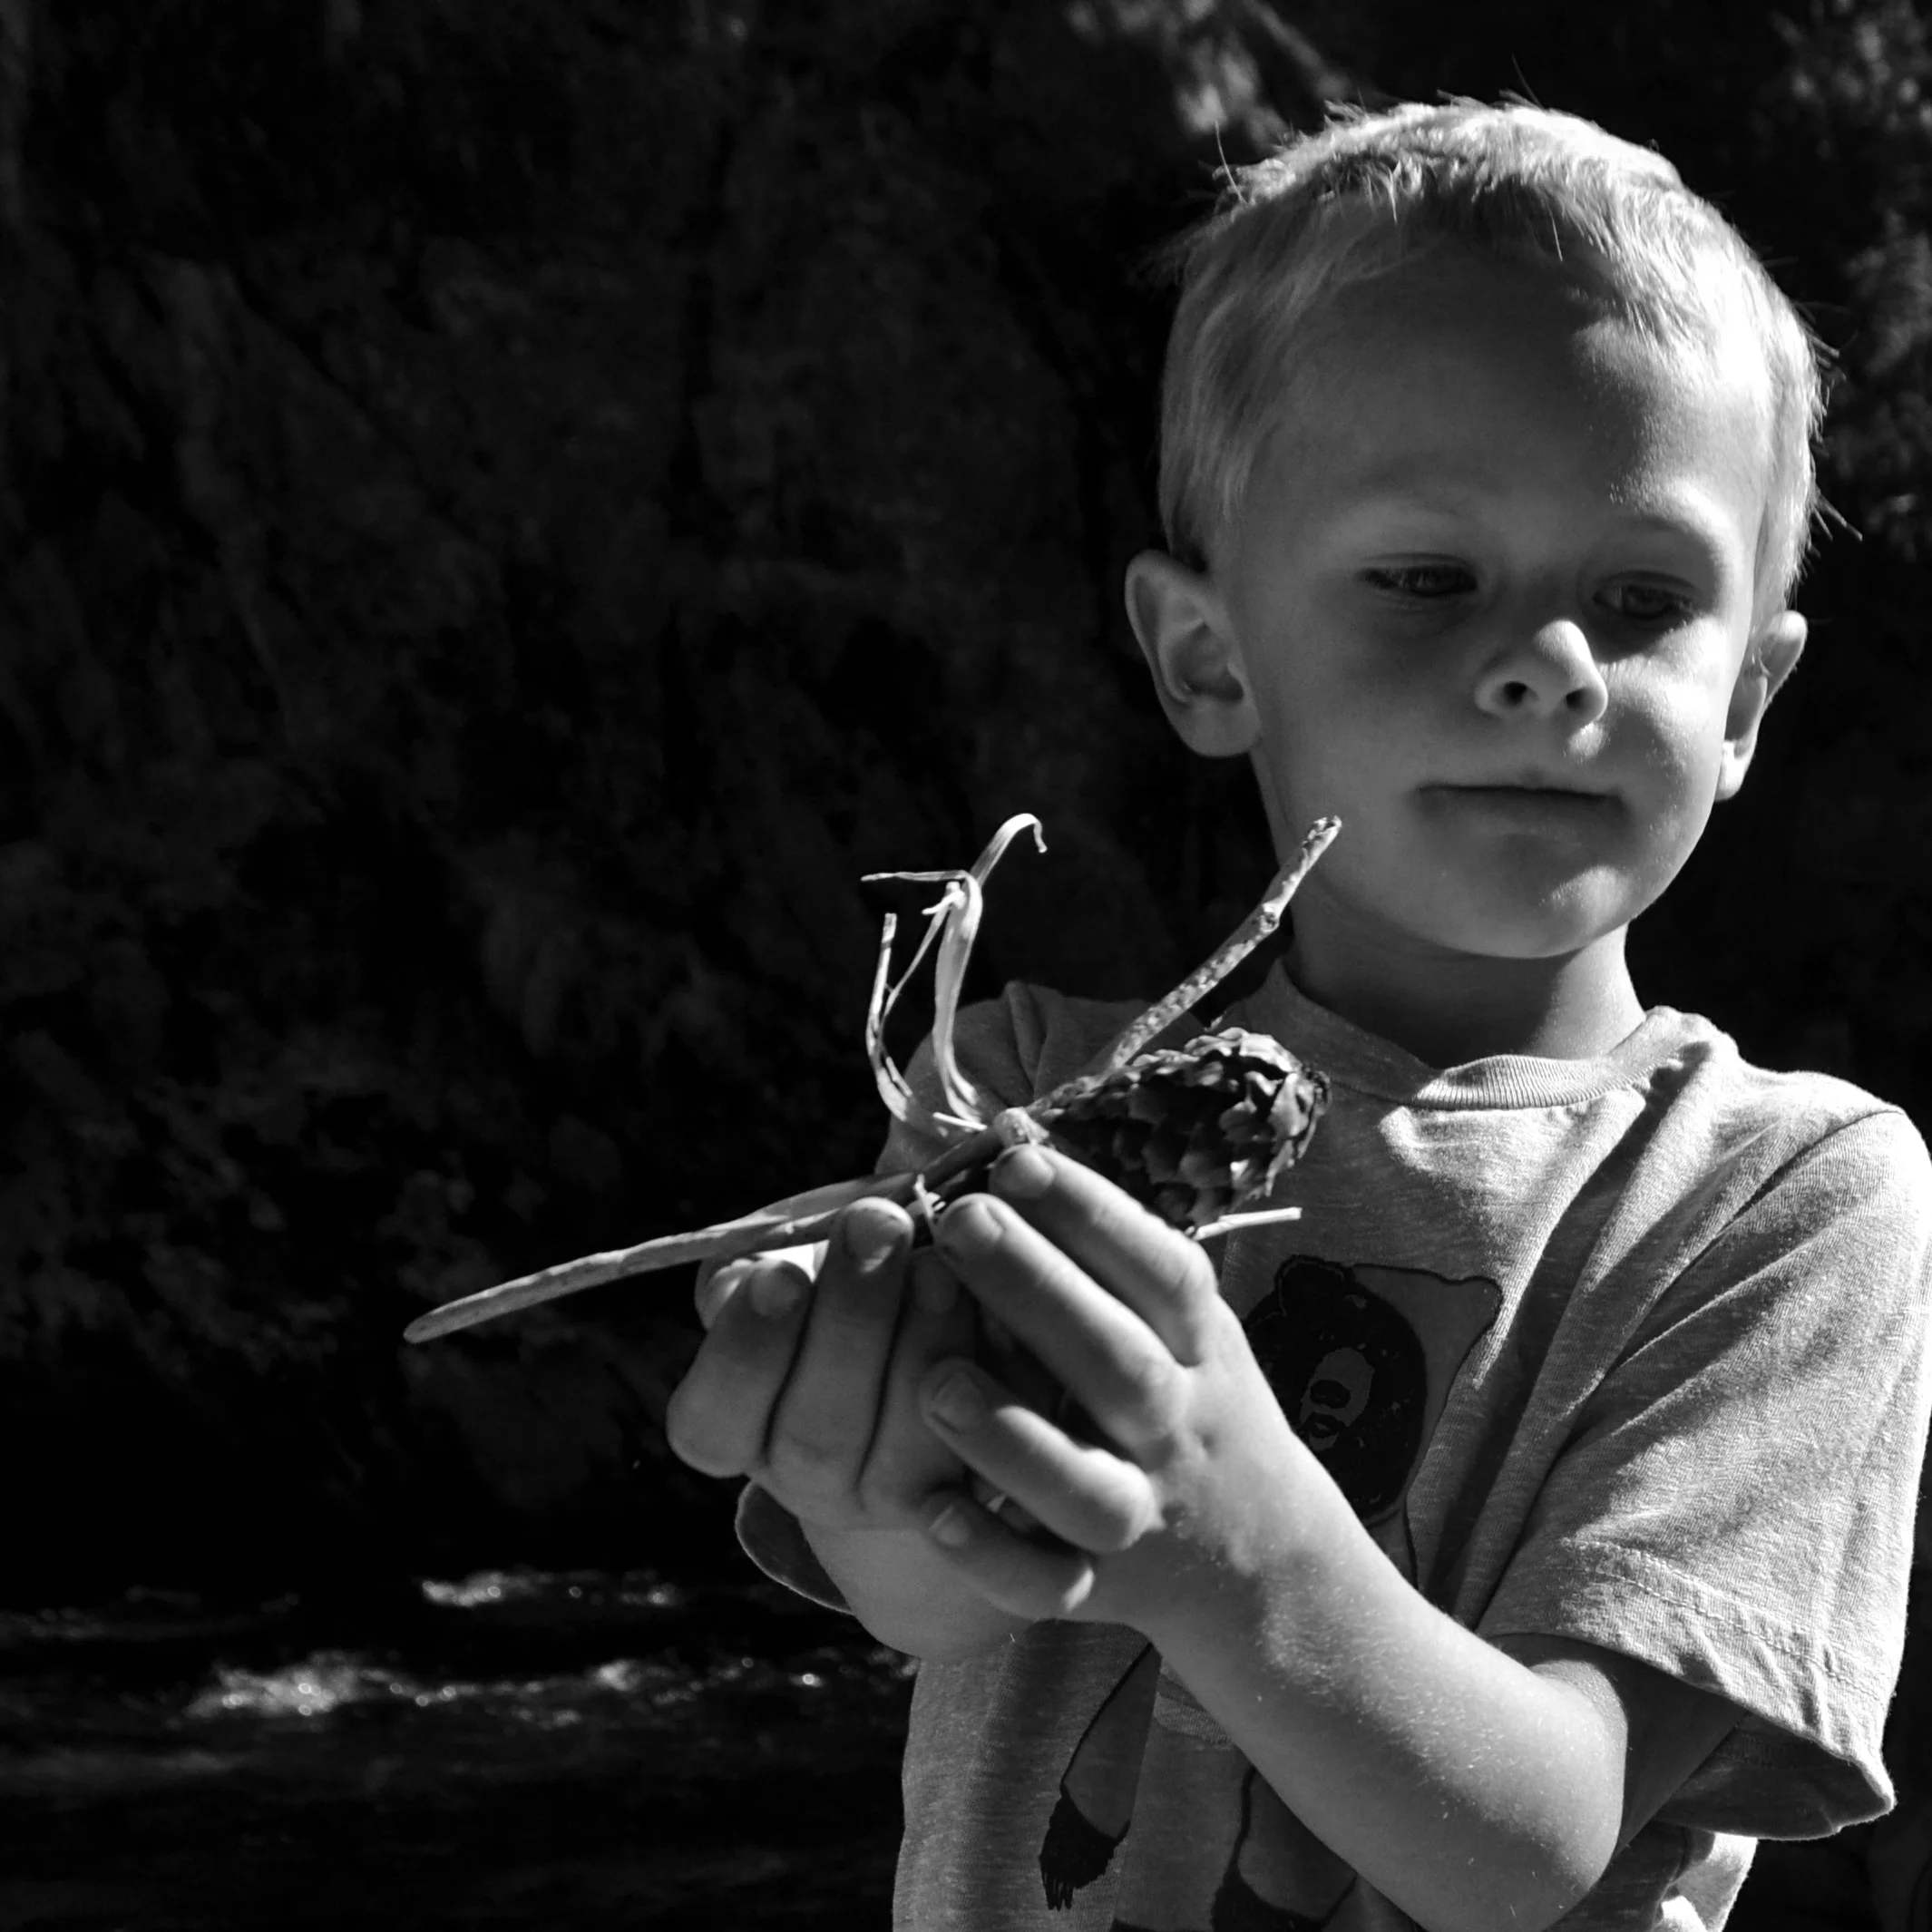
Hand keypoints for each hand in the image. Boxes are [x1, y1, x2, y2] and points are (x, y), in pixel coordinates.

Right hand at [663, 1196, 978, 1535]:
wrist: (952, 1305)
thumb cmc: (858, 1263)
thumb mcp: (805, 1245)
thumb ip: (775, 1250)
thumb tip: (749, 1277)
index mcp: (744, 1425)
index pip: (712, 1422)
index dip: (743, 1355)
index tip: (778, 1271)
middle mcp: (811, 1480)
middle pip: (814, 1438)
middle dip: (849, 1324)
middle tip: (878, 1224)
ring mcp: (895, 1500)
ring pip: (903, 1461)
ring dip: (922, 1349)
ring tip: (942, 1263)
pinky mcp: (978, 1492)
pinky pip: (987, 1458)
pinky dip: (995, 1380)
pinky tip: (1001, 1309)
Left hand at [914, 1145, 1321, 1639]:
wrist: (1265, 1563)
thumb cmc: (1192, 1403)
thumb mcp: (1184, 1325)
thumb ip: (1109, 1250)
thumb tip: (1009, 1141)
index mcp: (1201, 1348)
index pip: (1160, 1271)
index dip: (1092, 1214)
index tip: (1016, 1157)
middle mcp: (1178, 1428)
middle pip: (1118, 1363)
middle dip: (1040, 1291)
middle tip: (959, 1220)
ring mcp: (1143, 1513)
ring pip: (1085, 1484)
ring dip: (1010, 1434)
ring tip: (932, 1377)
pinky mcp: (1100, 1587)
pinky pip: (1048, 1585)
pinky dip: (993, 1556)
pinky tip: (933, 1513)